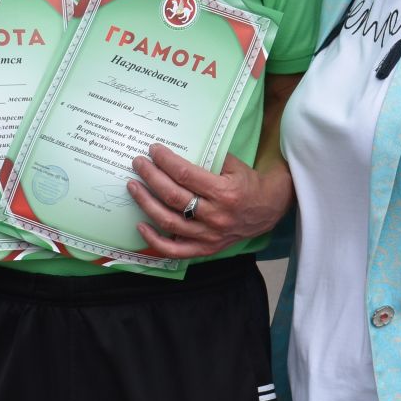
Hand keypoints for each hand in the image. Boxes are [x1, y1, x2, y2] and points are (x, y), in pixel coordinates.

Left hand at [128, 144, 289, 260]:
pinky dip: (154, 240)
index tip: (153, 150)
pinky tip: (141, 224)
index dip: (166, 161)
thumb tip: (177, 151)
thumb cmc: (248, 184)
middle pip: (173, 196)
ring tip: (133, 186)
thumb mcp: (235, 165)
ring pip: (169, 221)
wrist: (267, 210)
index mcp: (225, 192)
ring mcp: (209, 235)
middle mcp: (216, 216)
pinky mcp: (205, 248)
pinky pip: (175, 250)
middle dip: (151, 177)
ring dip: (146, 203)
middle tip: (138, 163)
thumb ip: (209, 158)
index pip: (186, 175)